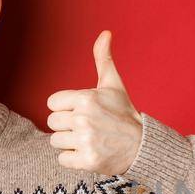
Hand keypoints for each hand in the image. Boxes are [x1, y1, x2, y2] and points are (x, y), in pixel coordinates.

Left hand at [47, 30, 144, 175]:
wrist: (142, 145)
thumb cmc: (123, 114)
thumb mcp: (113, 84)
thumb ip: (103, 59)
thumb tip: (105, 33)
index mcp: (85, 98)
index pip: (52, 104)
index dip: (65, 108)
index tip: (82, 112)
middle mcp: (84, 119)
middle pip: (52, 122)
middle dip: (67, 126)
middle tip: (88, 127)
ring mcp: (85, 141)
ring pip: (56, 141)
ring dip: (70, 142)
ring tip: (89, 139)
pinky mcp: (87, 160)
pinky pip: (62, 159)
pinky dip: (74, 159)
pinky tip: (89, 152)